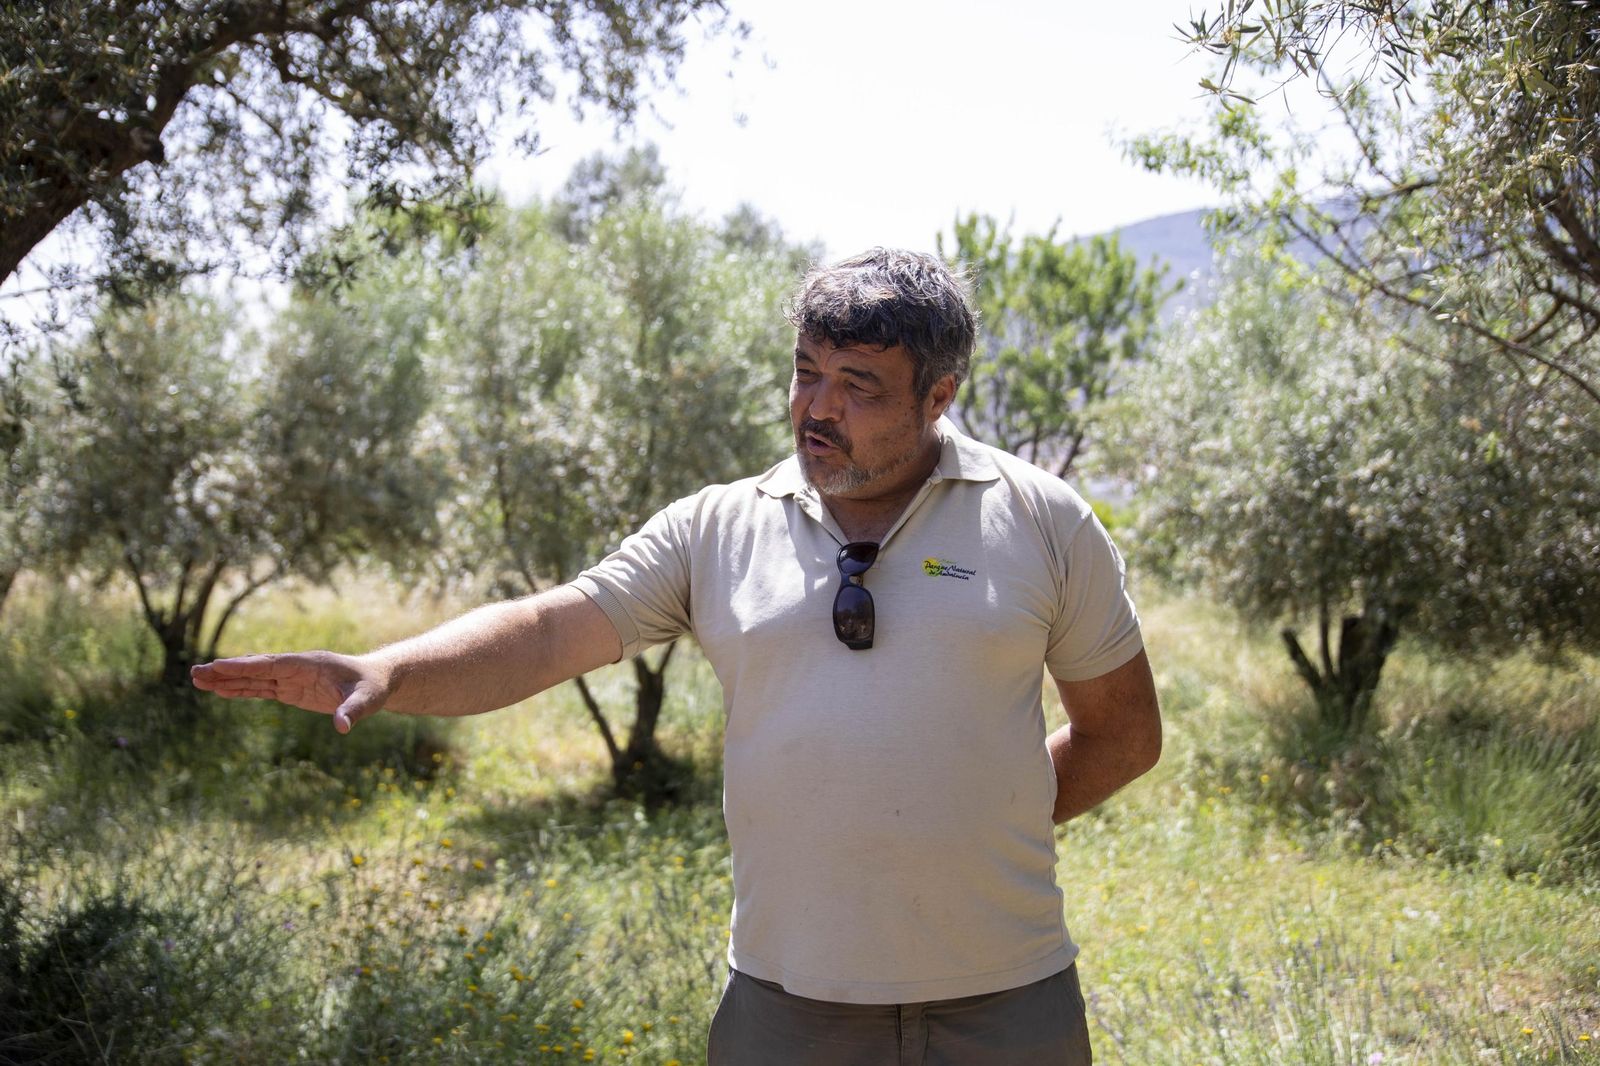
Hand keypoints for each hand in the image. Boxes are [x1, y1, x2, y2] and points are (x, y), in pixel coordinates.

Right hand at [190, 651, 391, 733]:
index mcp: (309, 664)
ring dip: (227, 680)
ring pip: (254, 679)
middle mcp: (296, 668)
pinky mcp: (291, 690)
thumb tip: (342, 727)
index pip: (272, 664)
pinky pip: (262, 689)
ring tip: (197, 680)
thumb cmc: (373, 688)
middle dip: (226, 671)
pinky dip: (241, 690)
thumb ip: (354, 711)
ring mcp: (291, 679)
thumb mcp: (368, 700)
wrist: (378, 681)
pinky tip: (221, 692)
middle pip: (256, 669)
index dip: (245, 666)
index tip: (219, 666)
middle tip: (195, 673)